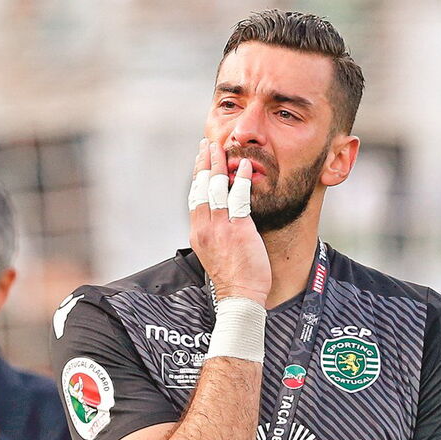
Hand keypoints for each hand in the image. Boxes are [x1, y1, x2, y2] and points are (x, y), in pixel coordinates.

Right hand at [189, 139, 270, 306]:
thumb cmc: (231, 276)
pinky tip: (245, 167)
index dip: (197, 174)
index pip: (195, 195)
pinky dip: (242, 181)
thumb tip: (217, 215)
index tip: (200, 158)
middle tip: (208, 144)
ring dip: (220, 165)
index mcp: (197, 231)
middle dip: (204, 162)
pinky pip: (239, 199)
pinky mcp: (239, 231)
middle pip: (201, 187)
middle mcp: (205, 227)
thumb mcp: (213, 251)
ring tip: (223, 148)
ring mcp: (220, 228)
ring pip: (217, 189)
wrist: (239, 295)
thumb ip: (213, 231)